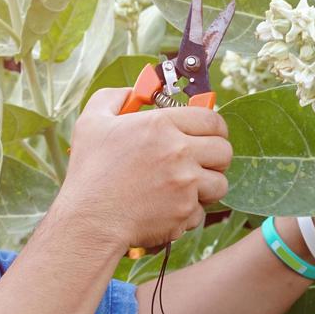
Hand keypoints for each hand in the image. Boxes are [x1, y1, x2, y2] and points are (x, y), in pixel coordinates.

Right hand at [57, 87, 232, 250]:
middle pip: (224, 150)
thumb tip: (131, 93)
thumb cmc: (90, 172)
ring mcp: (185, 184)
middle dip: (216, 156)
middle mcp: (179, 152)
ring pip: (220, 183)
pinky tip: (169, 208)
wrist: (90, 220)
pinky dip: (189, 212)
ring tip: (186, 187)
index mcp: (160, 125)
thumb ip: (114, 98)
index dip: (215, 127)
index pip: (212, 119)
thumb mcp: (92, 121)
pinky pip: (202, 211)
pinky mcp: (185, 211)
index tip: (210, 134)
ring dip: (207, 185)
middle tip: (201, 161)